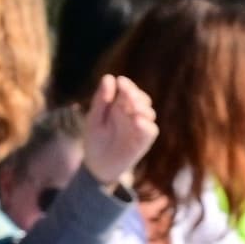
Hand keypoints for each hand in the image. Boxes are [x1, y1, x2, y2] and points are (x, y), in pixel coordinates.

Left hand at [80, 71, 157, 185]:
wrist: (97, 166)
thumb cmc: (94, 141)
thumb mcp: (94, 118)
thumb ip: (101, 100)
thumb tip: (109, 77)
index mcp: (119, 107)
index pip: (128, 91)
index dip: (127, 85)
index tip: (121, 81)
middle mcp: (131, 115)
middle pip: (141, 100)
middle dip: (136, 95)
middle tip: (128, 94)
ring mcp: (139, 128)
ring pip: (149, 113)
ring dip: (143, 108)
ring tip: (133, 107)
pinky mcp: (143, 142)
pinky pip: (151, 130)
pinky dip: (146, 125)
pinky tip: (137, 120)